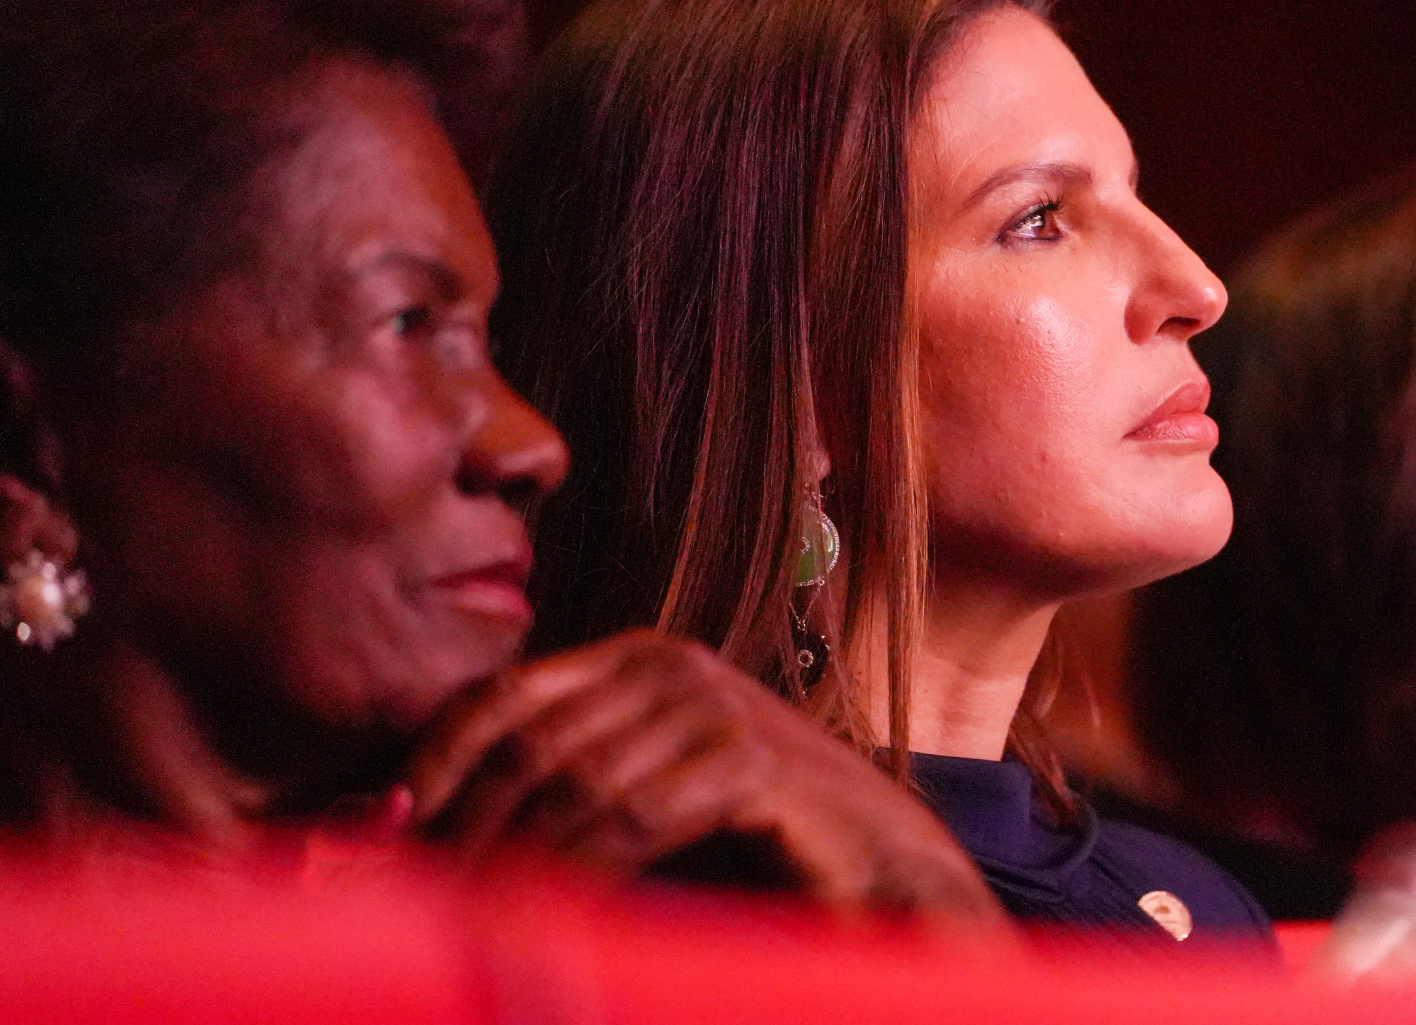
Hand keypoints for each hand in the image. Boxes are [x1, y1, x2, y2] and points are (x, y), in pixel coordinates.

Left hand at [407, 630, 1008, 930]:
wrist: (878, 867)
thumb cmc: (744, 848)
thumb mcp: (632, 813)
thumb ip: (549, 808)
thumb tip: (405, 835)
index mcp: (636, 660)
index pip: (502, 693)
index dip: (431, 761)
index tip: (373, 835)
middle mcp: (670, 666)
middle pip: (527, 742)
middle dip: (455, 825)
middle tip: (401, 899)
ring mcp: (712, 707)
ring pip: (572, 784)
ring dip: (505, 861)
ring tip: (460, 919)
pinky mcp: (748, 762)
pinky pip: (634, 818)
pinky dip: (578, 873)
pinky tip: (545, 917)